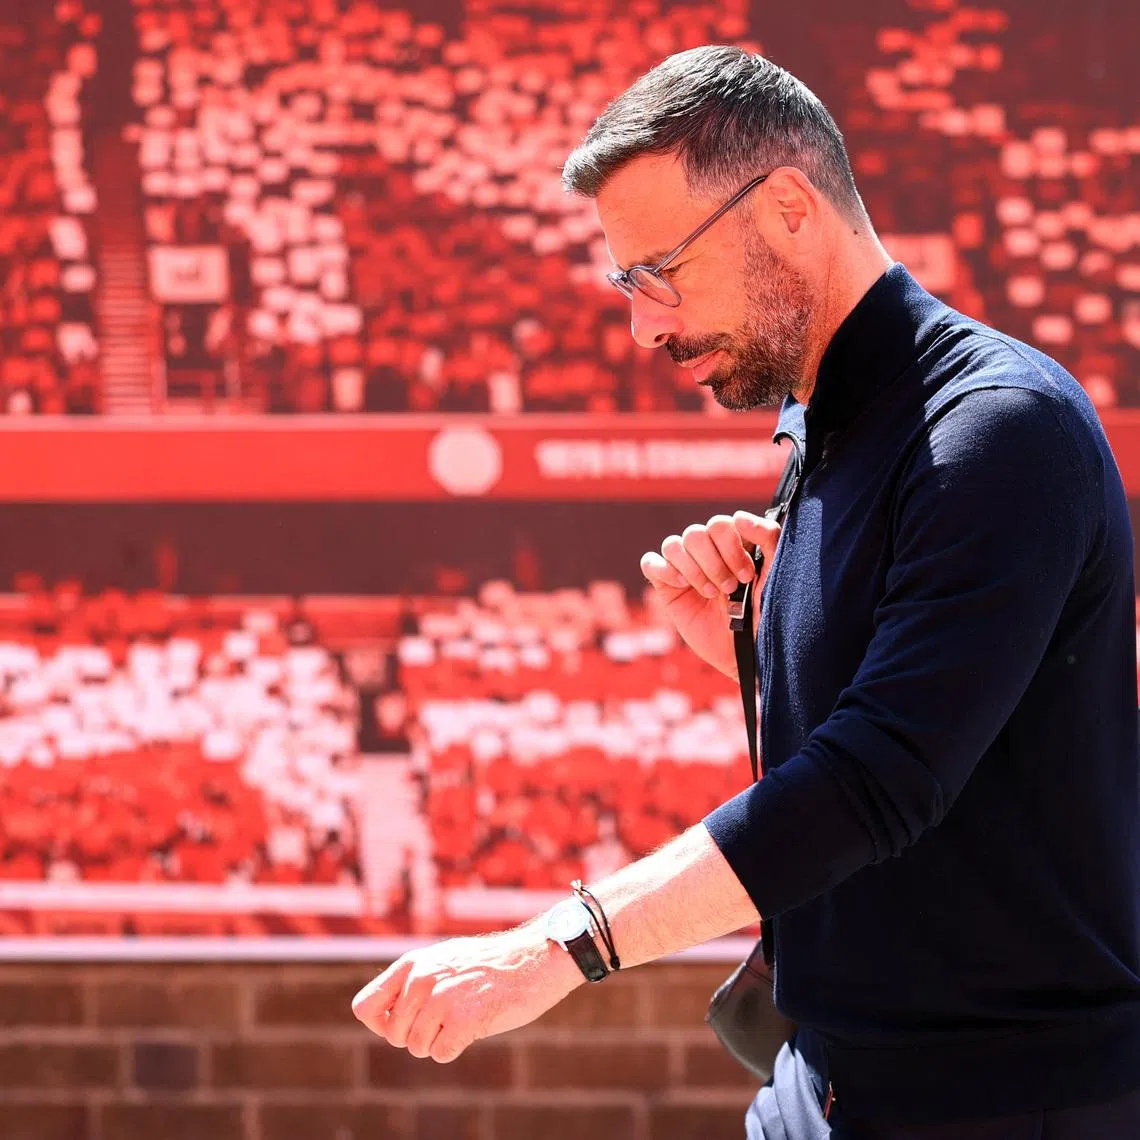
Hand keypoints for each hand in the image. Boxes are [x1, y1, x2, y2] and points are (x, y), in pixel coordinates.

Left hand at [351, 926, 581, 1062]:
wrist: (534, 959)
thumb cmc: (489, 965)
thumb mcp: (443, 960)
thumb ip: (411, 982)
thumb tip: (376, 1018)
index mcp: (412, 964)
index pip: (365, 1007)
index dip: (380, 1023)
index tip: (405, 1021)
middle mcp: (422, 979)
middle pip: (393, 1034)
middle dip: (417, 1035)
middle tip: (446, 1019)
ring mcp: (442, 999)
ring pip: (416, 1047)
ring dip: (438, 1042)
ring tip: (462, 1018)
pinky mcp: (463, 1019)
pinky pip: (441, 1054)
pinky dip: (455, 1048)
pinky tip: (474, 1026)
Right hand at [641, 511, 781, 679]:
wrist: (746, 651)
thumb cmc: (763, 612)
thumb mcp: (775, 572)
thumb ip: (768, 537)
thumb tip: (739, 517)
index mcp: (731, 542)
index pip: (720, 524)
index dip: (731, 549)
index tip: (747, 577)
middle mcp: (706, 550)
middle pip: (695, 533)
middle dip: (714, 564)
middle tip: (729, 589)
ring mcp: (684, 566)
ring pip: (673, 545)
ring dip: (693, 570)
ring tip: (710, 594)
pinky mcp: (666, 586)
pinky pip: (650, 562)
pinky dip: (664, 570)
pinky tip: (681, 585)